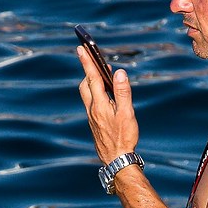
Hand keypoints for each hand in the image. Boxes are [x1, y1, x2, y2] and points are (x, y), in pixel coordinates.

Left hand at [77, 46, 138, 163]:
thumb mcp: (126, 114)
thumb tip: (118, 73)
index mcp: (99, 105)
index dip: (86, 62)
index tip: (81, 48)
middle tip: (93, 58)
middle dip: (88, 70)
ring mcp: (92, 117)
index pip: (92, 78)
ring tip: (103, 73)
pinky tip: (105, 94)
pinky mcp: (94, 123)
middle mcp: (92, 109)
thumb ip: (122, 92)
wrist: (116, 160)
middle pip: (85, 84)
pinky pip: (92, 102)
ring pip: (87, 93)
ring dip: (92, 81)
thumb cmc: (123, 138)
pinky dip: (96, 92)